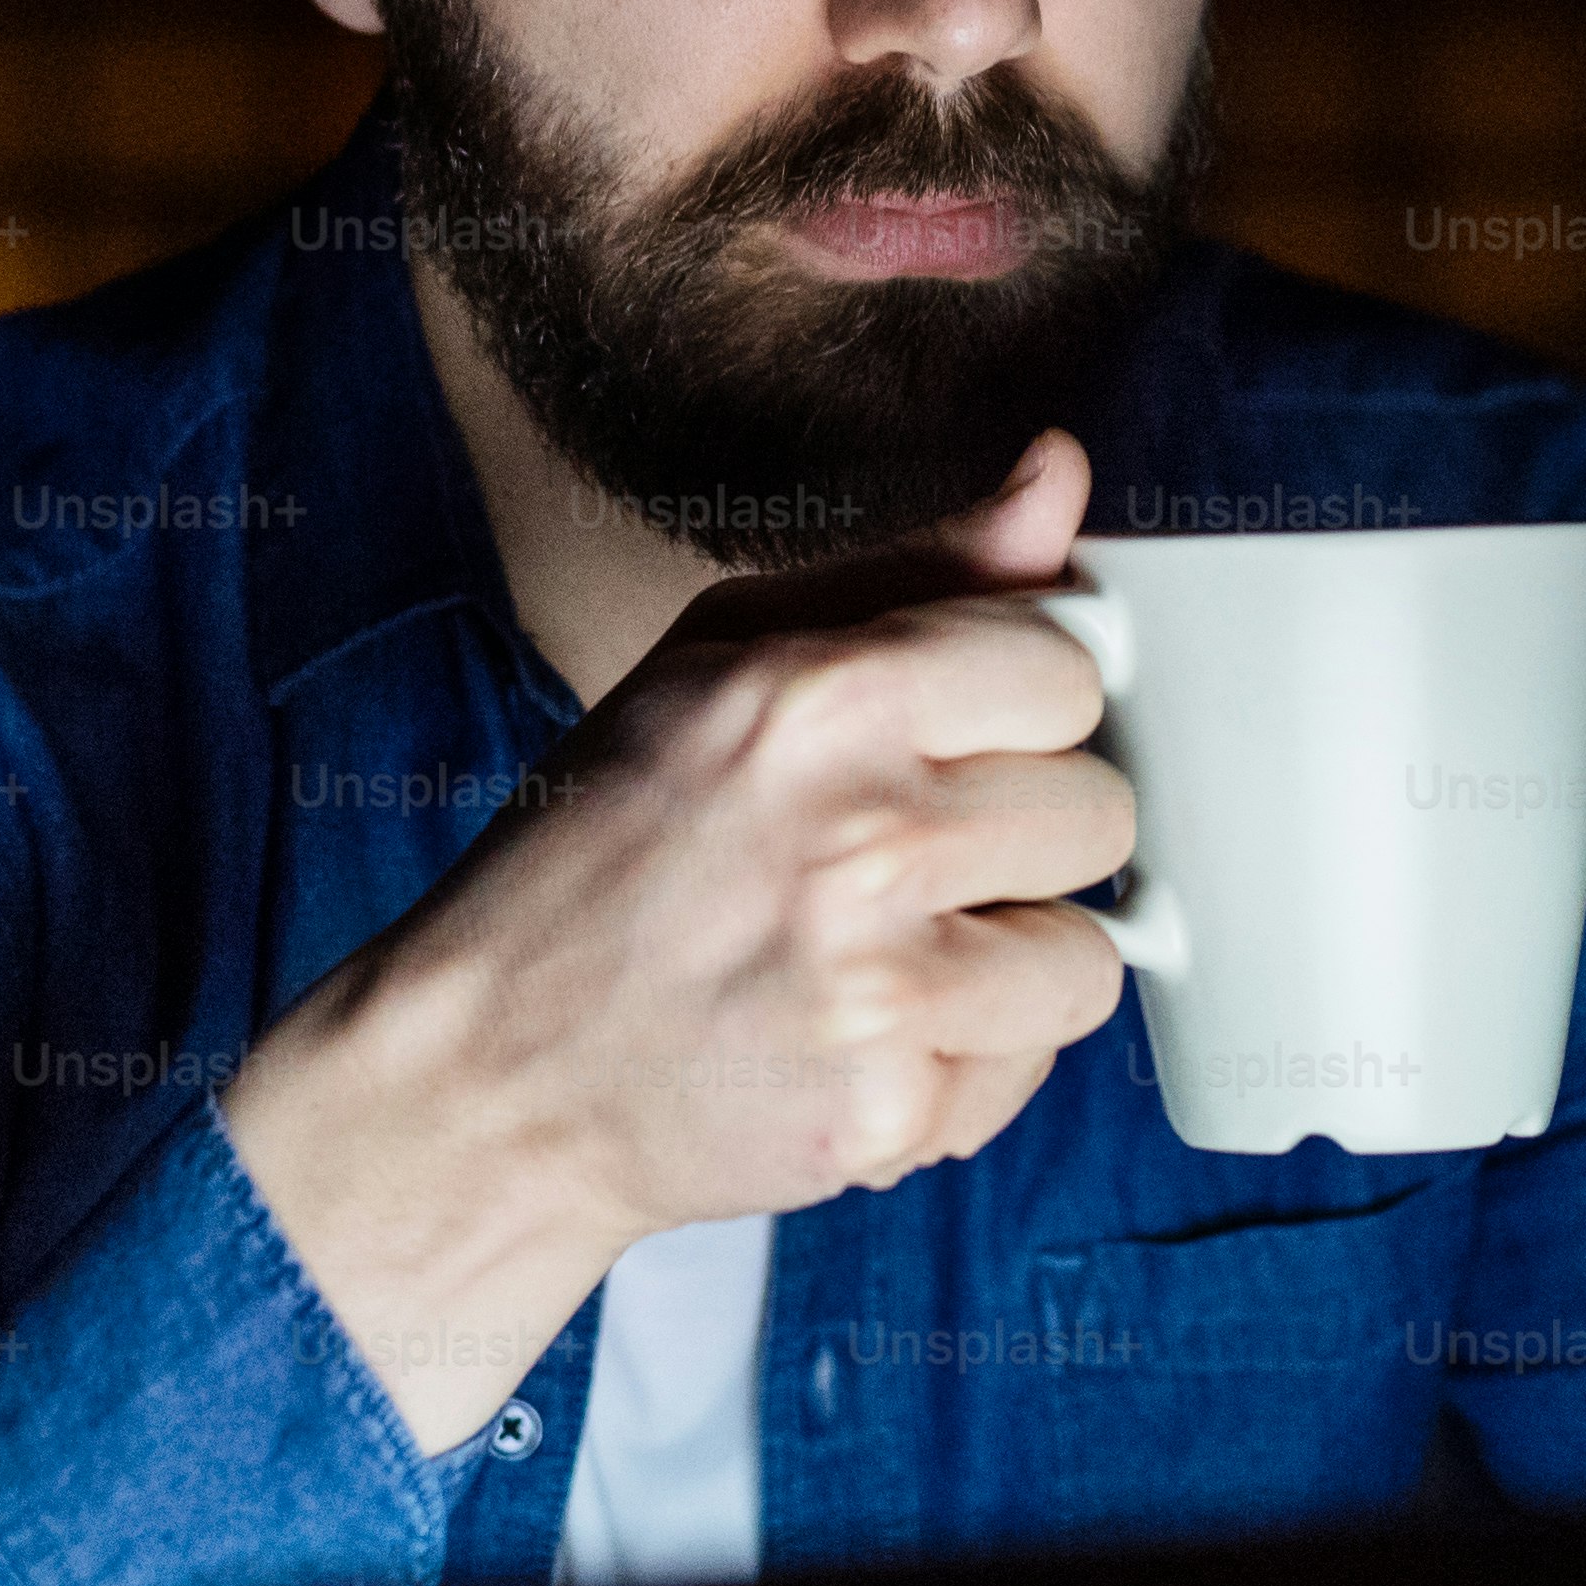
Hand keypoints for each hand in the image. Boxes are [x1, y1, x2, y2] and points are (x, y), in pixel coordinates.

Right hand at [216, 430, 1133, 1451]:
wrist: (488, 1071)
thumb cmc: (604, 848)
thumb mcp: (722, 659)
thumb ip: (916, 569)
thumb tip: (1059, 473)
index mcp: (820, 696)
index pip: (1067, 668)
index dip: (1015, 714)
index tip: (950, 747)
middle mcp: (858, 837)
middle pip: (1097, 812)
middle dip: (1017, 840)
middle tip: (897, 864)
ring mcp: (876, 988)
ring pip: (1088, 958)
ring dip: (1005, 965)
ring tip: (888, 960)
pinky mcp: (883, 1113)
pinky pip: (1028, 1071)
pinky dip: (961, 1067)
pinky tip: (860, 1042)